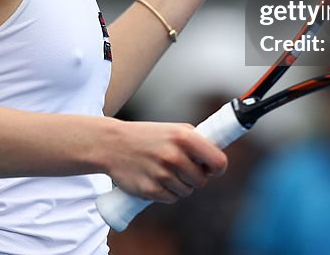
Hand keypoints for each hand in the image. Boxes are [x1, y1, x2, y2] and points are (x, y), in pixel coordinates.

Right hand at [105, 121, 227, 202]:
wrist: (112, 144)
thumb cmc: (147, 136)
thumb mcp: (173, 129)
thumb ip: (196, 142)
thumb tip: (216, 161)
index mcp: (184, 137)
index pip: (218, 162)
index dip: (217, 168)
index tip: (212, 169)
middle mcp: (175, 156)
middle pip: (201, 181)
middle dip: (194, 177)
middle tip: (181, 168)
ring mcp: (162, 174)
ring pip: (186, 192)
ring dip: (180, 186)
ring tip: (164, 171)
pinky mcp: (150, 190)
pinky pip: (171, 199)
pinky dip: (166, 193)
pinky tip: (155, 179)